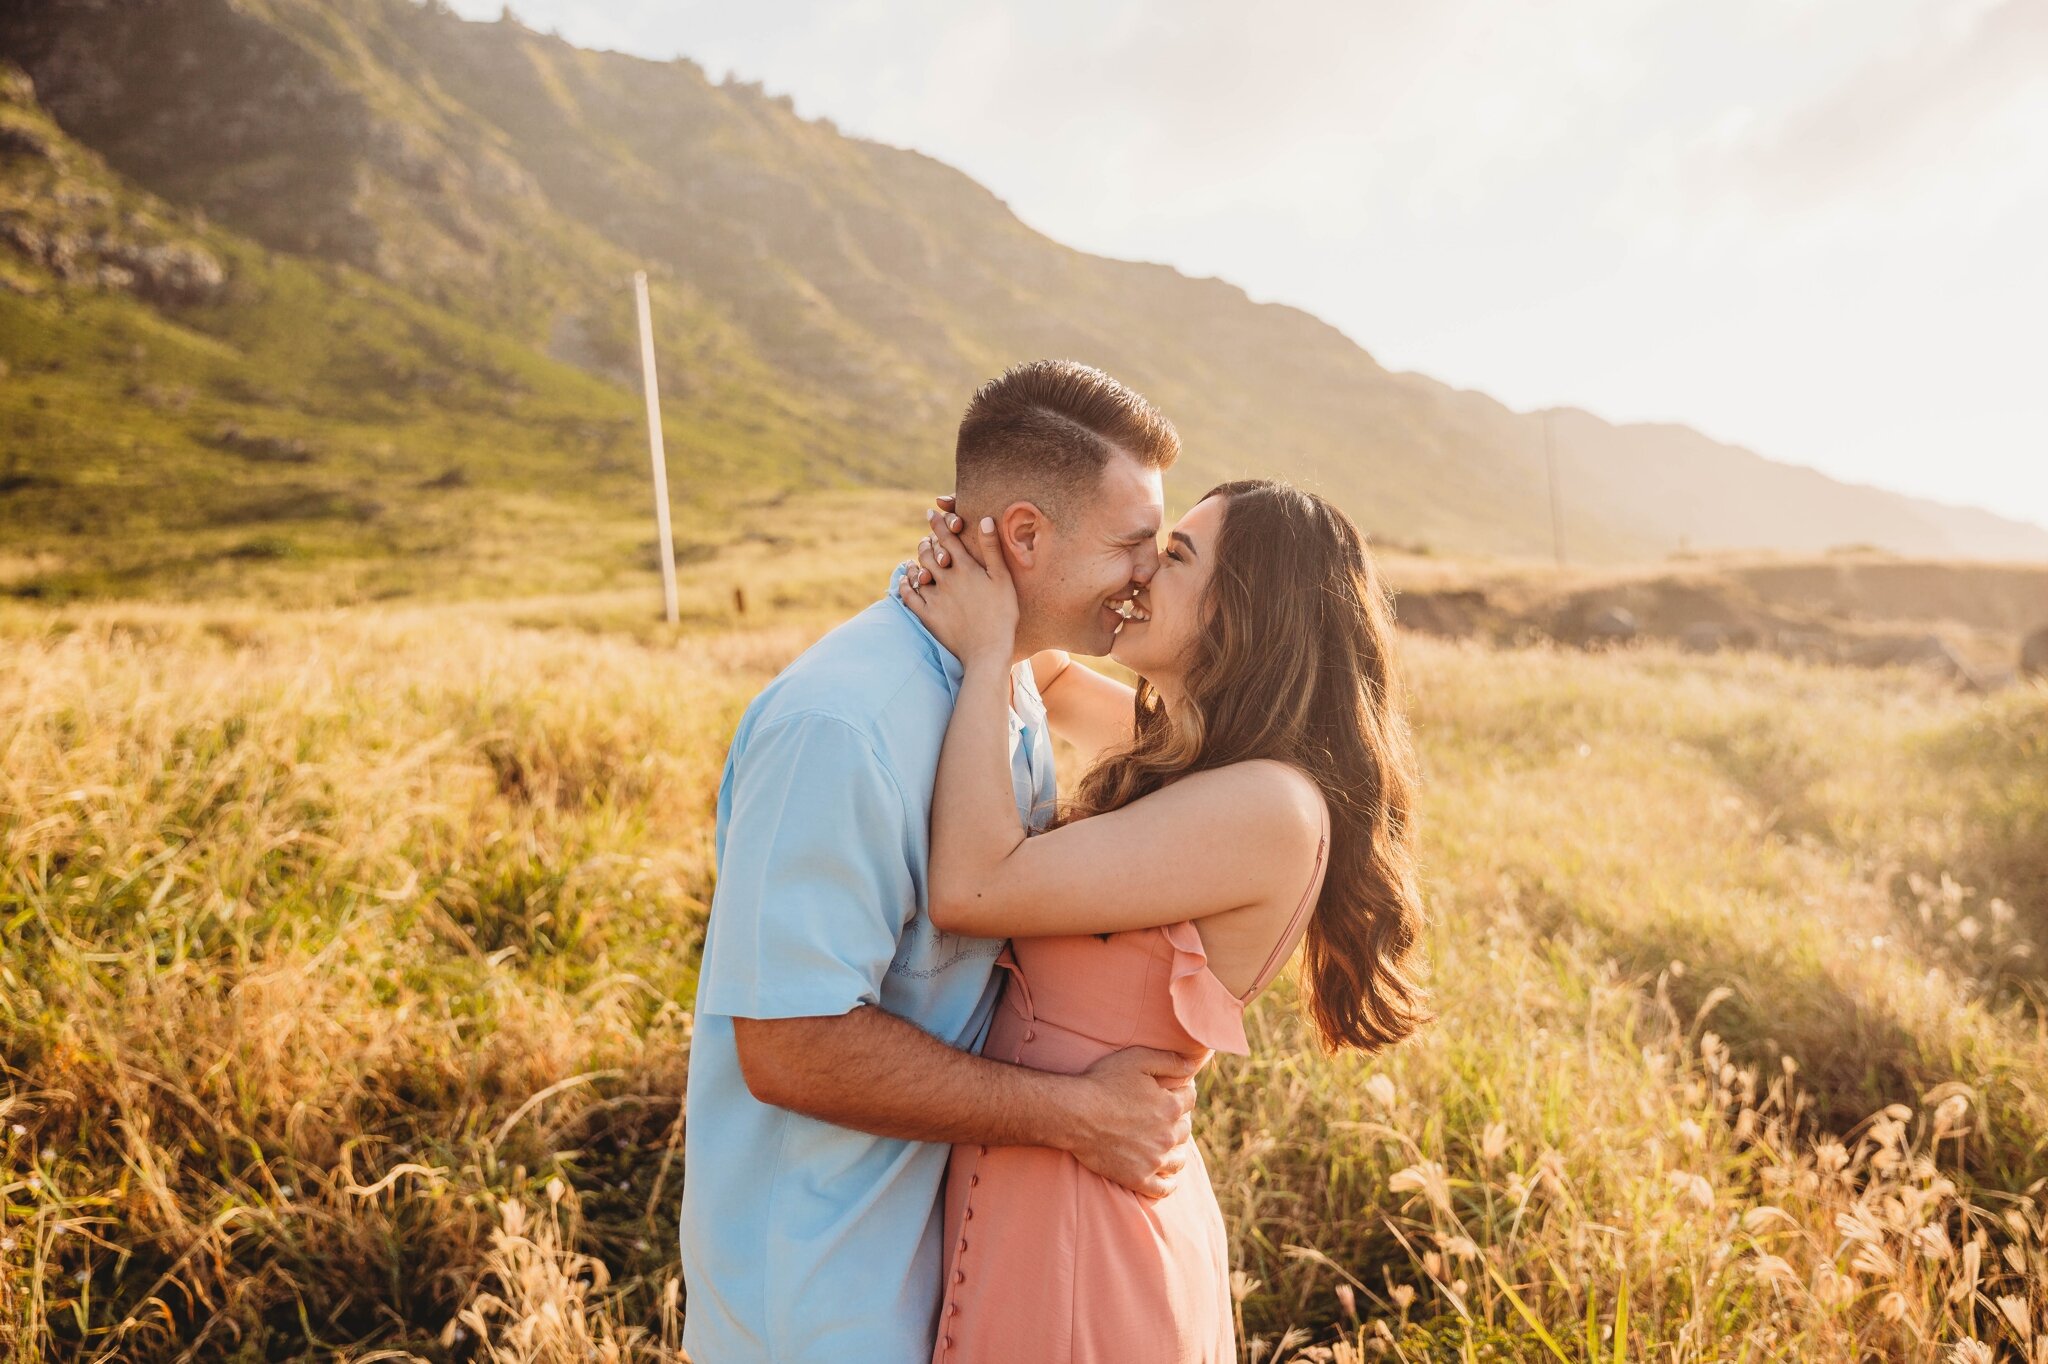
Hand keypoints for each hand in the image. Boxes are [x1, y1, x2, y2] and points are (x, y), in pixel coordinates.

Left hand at [898, 507, 1017, 666]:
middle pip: (929, 553)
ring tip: (916, 558)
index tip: (932, 513)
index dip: (939, 524)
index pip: (948, 539)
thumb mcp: (1002, 579)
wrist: (987, 649)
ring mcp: (934, 597)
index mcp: (965, 567)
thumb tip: (985, 519)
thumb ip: (991, 548)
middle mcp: (946, 579)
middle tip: (926, 539)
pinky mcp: (927, 615)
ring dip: (916, 561)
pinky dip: (906, 584)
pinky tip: (907, 580)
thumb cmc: (1001, 614)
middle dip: (926, 542)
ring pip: (918, 572)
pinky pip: (910, 596)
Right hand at [1060, 1046, 1200, 1198]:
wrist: (1074, 1114)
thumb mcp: (1137, 1059)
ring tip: (1162, 1145)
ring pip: (1178, 1159)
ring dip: (1175, 1150)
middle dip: (1176, 1121)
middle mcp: (1168, 1136)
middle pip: (1185, 1129)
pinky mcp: (1138, 1179)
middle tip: (1160, 1118)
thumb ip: (1170, 1061)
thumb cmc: (1103, 1083)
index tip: (1170, 1092)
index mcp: (1171, 1106)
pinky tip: (1164, 1176)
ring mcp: (1154, 1160)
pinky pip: (1164, 1188)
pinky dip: (1168, 1183)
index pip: (1189, 1099)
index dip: (1180, 1092)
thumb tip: (1193, 1066)